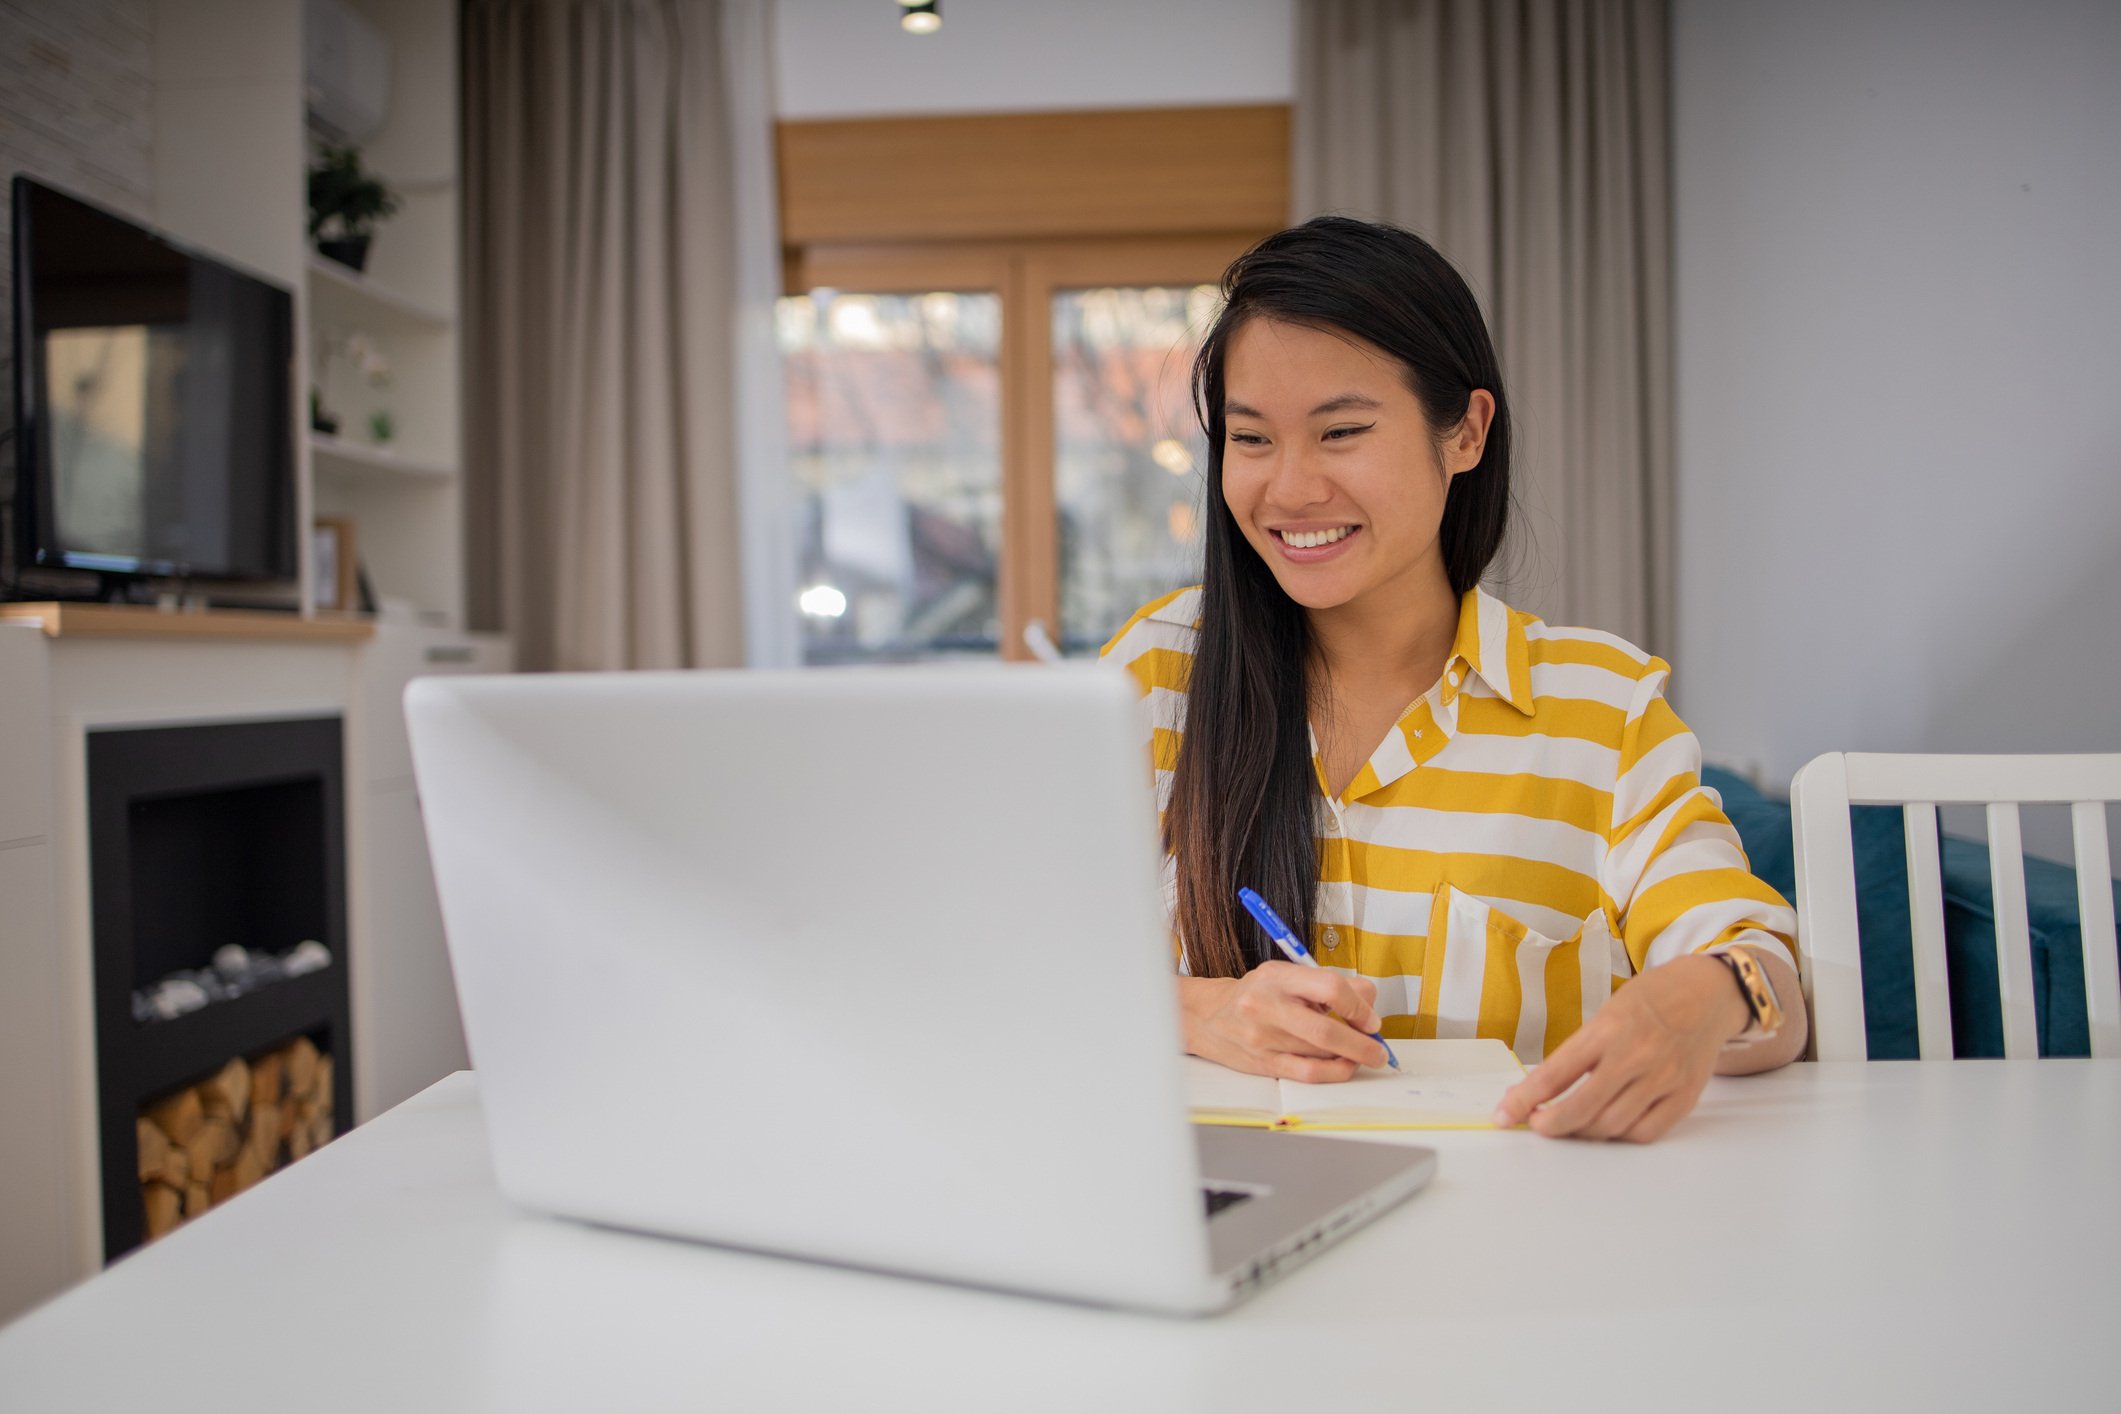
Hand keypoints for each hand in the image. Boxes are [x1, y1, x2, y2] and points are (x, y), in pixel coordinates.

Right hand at [1179, 963, 1390, 1080]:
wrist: (1208, 1016)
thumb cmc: (1257, 994)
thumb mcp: (1288, 976)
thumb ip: (1328, 984)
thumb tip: (1370, 999)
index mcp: (1278, 977)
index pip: (1330, 987)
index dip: (1359, 1006)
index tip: (1370, 1019)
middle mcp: (1268, 1006)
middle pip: (1326, 1029)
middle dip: (1362, 1043)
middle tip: (1378, 1049)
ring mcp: (1263, 1037)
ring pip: (1320, 1053)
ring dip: (1350, 1057)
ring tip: (1360, 1054)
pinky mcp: (1262, 1063)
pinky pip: (1306, 1073)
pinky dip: (1333, 1072)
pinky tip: (1343, 1067)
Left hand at [1493, 954, 1749, 1141]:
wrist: (1706, 994)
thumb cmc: (1650, 1000)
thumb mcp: (1605, 1013)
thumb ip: (1577, 1052)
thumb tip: (1537, 1089)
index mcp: (1608, 1029)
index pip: (1555, 1073)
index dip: (1524, 1099)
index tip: (1503, 1113)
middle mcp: (1636, 1055)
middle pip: (1582, 1108)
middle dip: (1551, 1125)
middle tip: (1537, 1125)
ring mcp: (1663, 1079)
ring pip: (1611, 1125)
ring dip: (1583, 1131)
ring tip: (1572, 1122)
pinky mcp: (1684, 1097)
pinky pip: (1644, 1132)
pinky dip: (1619, 1135)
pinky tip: (1608, 1124)